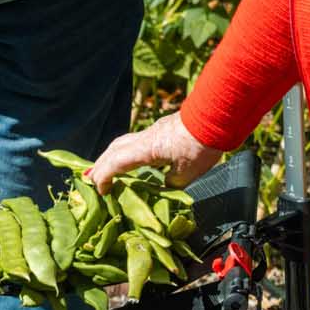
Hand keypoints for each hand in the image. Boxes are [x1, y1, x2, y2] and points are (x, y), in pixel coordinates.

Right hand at [89, 112, 222, 192]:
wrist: (216, 117)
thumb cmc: (202, 146)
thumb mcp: (187, 173)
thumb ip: (172, 184)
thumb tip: (165, 189)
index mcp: (146, 149)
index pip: (115, 163)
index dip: (104, 178)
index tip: (102, 192)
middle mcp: (144, 138)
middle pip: (113, 150)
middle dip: (100, 166)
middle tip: (92, 180)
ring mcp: (152, 131)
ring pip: (123, 143)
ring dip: (111, 156)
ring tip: (107, 169)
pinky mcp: (161, 129)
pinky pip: (135, 140)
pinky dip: (126, 151)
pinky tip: (133, 159)